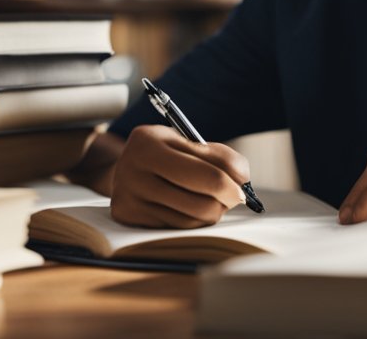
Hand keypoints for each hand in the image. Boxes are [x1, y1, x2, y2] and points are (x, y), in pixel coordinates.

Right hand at [109, 124, 250, 228]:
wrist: (123, 166)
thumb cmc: (163, 151)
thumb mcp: (184, 141)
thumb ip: (216, 155)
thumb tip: (242, 180)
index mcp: (148, 143)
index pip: (206, 174)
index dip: (233, 182)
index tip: (244, 183)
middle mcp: (133, 172)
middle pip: (202, 203)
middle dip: (227, 200)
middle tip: (235, 195)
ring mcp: (129, 198)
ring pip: (193, 219)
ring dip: (213, 210)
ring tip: (213, 198)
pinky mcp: (130, 217)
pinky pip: (179, 227)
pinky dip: (194, 219)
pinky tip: (192, 206)